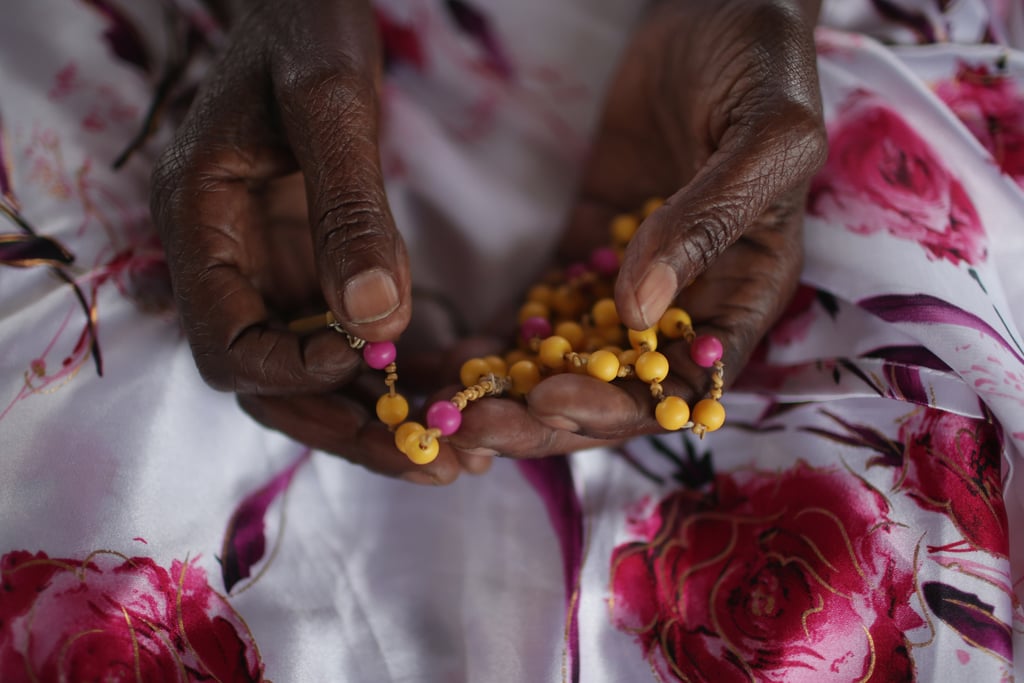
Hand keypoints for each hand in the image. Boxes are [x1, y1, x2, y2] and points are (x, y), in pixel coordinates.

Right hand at [151, 0, 467, 483]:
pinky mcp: (316, 263)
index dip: (295, 371)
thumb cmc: (303, 25)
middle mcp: (230, 262)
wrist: (305, 0)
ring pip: (321, 372)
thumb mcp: (328, 103)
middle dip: (352, 428)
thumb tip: (374, 323)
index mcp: (199, 225)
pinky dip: (407, 364)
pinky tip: (463, 378)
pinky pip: (355, 335)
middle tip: (436, 464)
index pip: (228, 345)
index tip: (368, 360)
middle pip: (276, 383)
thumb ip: (347, 207)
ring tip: (465, 447)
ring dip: (389, 413)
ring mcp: (274, 268)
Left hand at [448, 0, 826, 456]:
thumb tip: (637, 312)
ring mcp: (633, 278)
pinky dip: (503, 340)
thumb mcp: (762, 141)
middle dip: (550, 417)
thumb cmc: (764, 69)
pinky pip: (544, 307)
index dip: (624, 408)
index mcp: (745, 292)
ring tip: (453, 410)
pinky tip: (452, 362)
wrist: (717, 6)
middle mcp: (689, 302)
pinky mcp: (588, 247)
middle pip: (618, 389)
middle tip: (478, 427)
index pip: (687, 385)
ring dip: (517, 392)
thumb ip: (706, 223)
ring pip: (574, 361)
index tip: (555, 404)